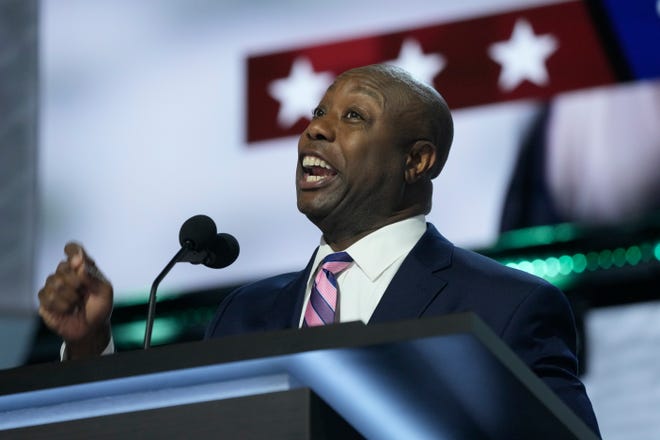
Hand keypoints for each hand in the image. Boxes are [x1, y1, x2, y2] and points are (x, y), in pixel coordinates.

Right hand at [38, 242, 113, 358]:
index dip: (73, 250)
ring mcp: (53, 286)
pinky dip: (62, 305)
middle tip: (83, 293)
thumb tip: (79, 262)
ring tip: (77, 303)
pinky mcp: (45, 300)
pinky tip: (68, 310)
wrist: (91, 329)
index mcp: (83, 267)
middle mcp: (66, 273)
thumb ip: (93, 276)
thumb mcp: (104, 291)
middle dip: (76, 281)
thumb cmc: (100, 307)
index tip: (77, 258)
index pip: (74, 250)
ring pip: (54, 282)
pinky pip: (47, 297)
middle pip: (62, 267)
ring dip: (70, 296)